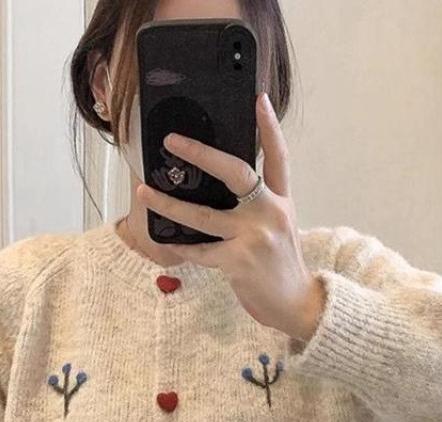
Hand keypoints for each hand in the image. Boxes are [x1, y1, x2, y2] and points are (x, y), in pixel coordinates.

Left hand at [137, 92, 325, 340]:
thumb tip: (218, 186)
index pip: (278, 156)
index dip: (269, 126)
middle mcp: (270, 211)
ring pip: (203, 215)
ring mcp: (254, 236)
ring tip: (145, 191)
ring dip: (169, 204)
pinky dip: (183, 247)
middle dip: (201, 153)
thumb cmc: (280, 263)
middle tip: (172, 141)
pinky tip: (169, 242)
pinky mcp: (239, 260)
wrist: (295, 304)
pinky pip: (200, 250)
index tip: (258, 98)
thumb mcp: (278, 226)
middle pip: (235, 172)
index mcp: (281, 199)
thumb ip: (258, 204)